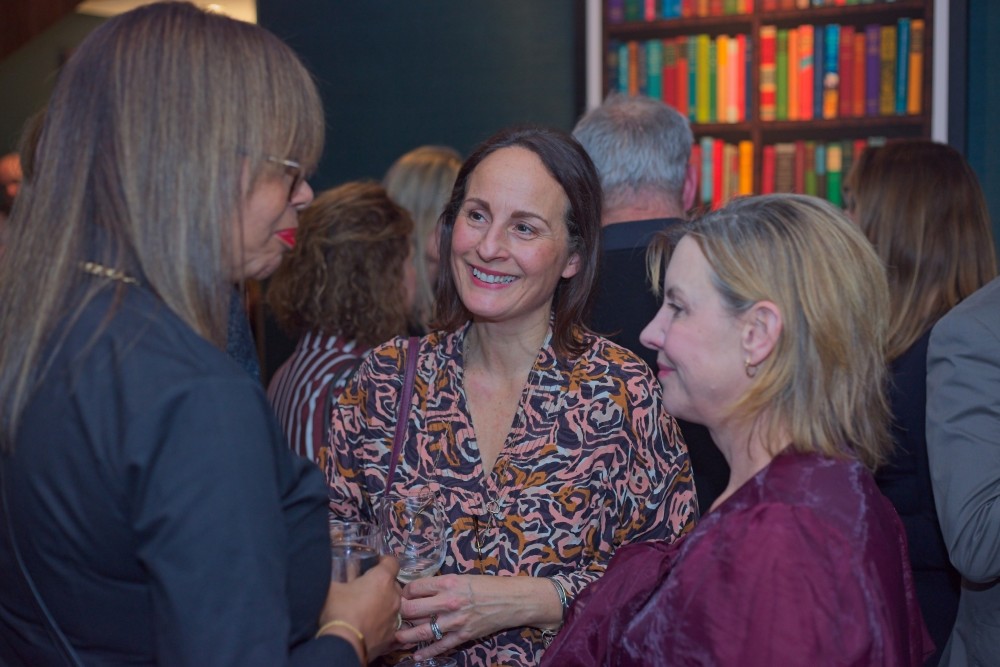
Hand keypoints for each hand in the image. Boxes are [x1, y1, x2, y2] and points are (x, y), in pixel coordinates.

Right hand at [319, 555, 401, 660]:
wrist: (344, 645)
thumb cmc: (339, 610)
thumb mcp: (332, 587)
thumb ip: (337, 575)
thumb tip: (334, 568)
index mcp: (382, 579)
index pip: (392, 561)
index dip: (383, 561)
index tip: (374, 565)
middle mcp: (394, 595)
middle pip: (393, 584)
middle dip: (382, 584)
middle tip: (366, 589)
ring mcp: (395, 616)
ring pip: (394, 604)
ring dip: (384, 603)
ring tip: (368, 609)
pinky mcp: (393, 635)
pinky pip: (391, 623)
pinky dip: (383, 622)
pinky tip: (371, 625)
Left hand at [394, 574, 560, 660]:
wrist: (512, 600)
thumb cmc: (488, 586)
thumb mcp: (462, 577)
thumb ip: (441, 584)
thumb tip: (420, 590)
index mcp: (448, 582)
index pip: (416, 587)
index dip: (404, 591)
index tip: (400, 595)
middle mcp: (449, 601)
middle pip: (413, 609)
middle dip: (400, 613)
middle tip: (394, 615)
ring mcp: (455, 621)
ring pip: (423, 630)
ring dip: (406, 635)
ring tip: (397, 637)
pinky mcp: (463, 635)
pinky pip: (441, 645)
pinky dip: (427, 652)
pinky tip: (417, 655)